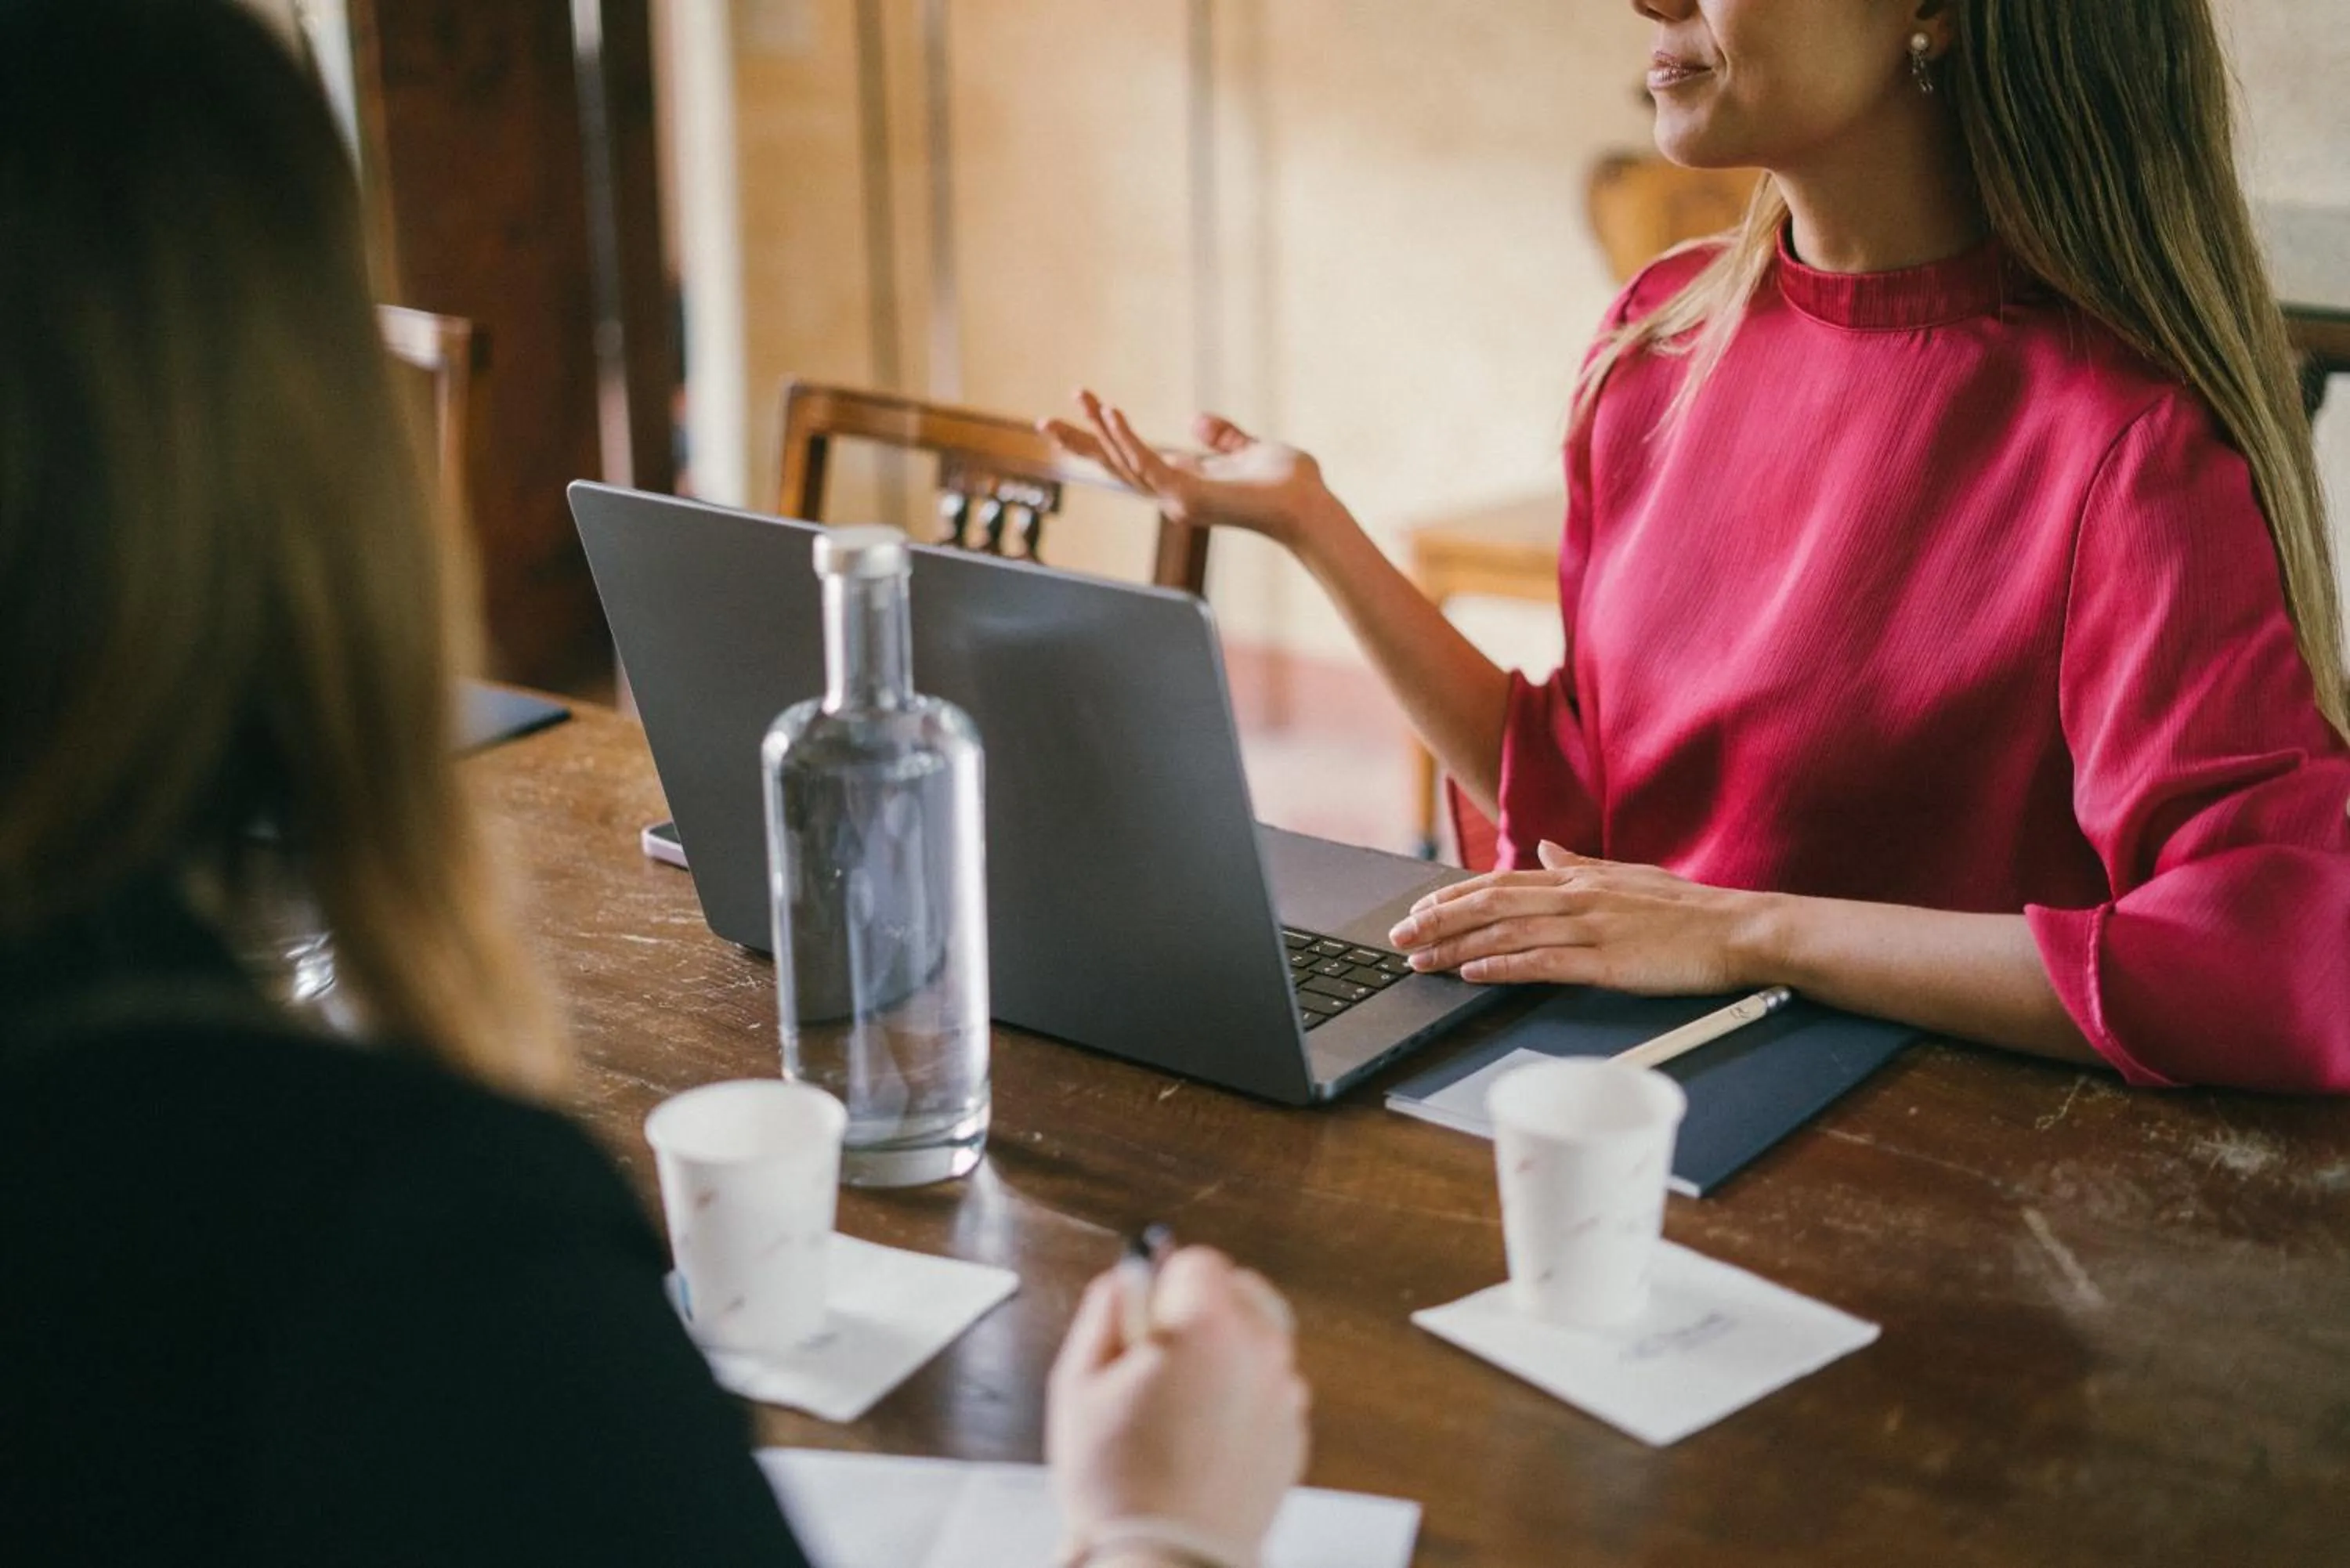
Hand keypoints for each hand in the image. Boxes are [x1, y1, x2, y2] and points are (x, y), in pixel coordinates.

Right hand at [1039, 390, 1338, 550]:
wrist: (1308, 506)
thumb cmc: (1288, 485)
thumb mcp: (1250, 450)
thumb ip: (1223, 438)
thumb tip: (1195, 421)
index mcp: (1184, 481)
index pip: (1132, 458)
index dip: (1105, 436)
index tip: (1084, 408)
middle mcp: (1173, 493)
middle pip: (1114, 466)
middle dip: (1079, 443)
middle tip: (1042, 422)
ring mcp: (1177, 498)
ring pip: (1125, 462)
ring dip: (1100, 430)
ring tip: (1081, 398)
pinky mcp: (1187, 496)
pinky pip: (1147, 464)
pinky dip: (1127, 439)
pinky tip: (1112, 413)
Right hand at [1046, 1246, 1309, 1562]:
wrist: (1166, 1559)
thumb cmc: (1120, 1483)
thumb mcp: (1077, 1383)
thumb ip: (1103, 1311)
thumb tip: (1124, 1278)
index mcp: (1207, 1325)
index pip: (1198, 1260)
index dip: (1162, 1282)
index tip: (1144, 1316)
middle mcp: (1258, 1350)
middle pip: (1240, 1292)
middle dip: (1201, 1310)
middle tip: (1159, 1358)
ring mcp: (1283, 1394)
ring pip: (1257, 1340)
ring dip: (1225, 1353)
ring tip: (1179, 1403)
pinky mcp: (1292, 1433)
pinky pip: (1267, 1389)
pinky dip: (1242, 1397)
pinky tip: (1201, 1433)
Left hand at [1386, 840, 1776, 993]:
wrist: (1737, 929)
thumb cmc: (1688, 908)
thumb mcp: (1629, 875)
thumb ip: (1582, 864)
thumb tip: (1549, 849)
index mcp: (1580, 879)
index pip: (1501, 882)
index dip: (1453, 895)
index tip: (1419, 907)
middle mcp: (1576, 897)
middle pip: (1490, 904)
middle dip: (1438, 920)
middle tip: (1399, 935)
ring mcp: (1589, 928)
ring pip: (1506, 933)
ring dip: (1455, 946)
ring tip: (1420, 958)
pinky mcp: (1605, 962)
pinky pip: (1542, 963)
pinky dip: (1501, 966)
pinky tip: (1472, 973)